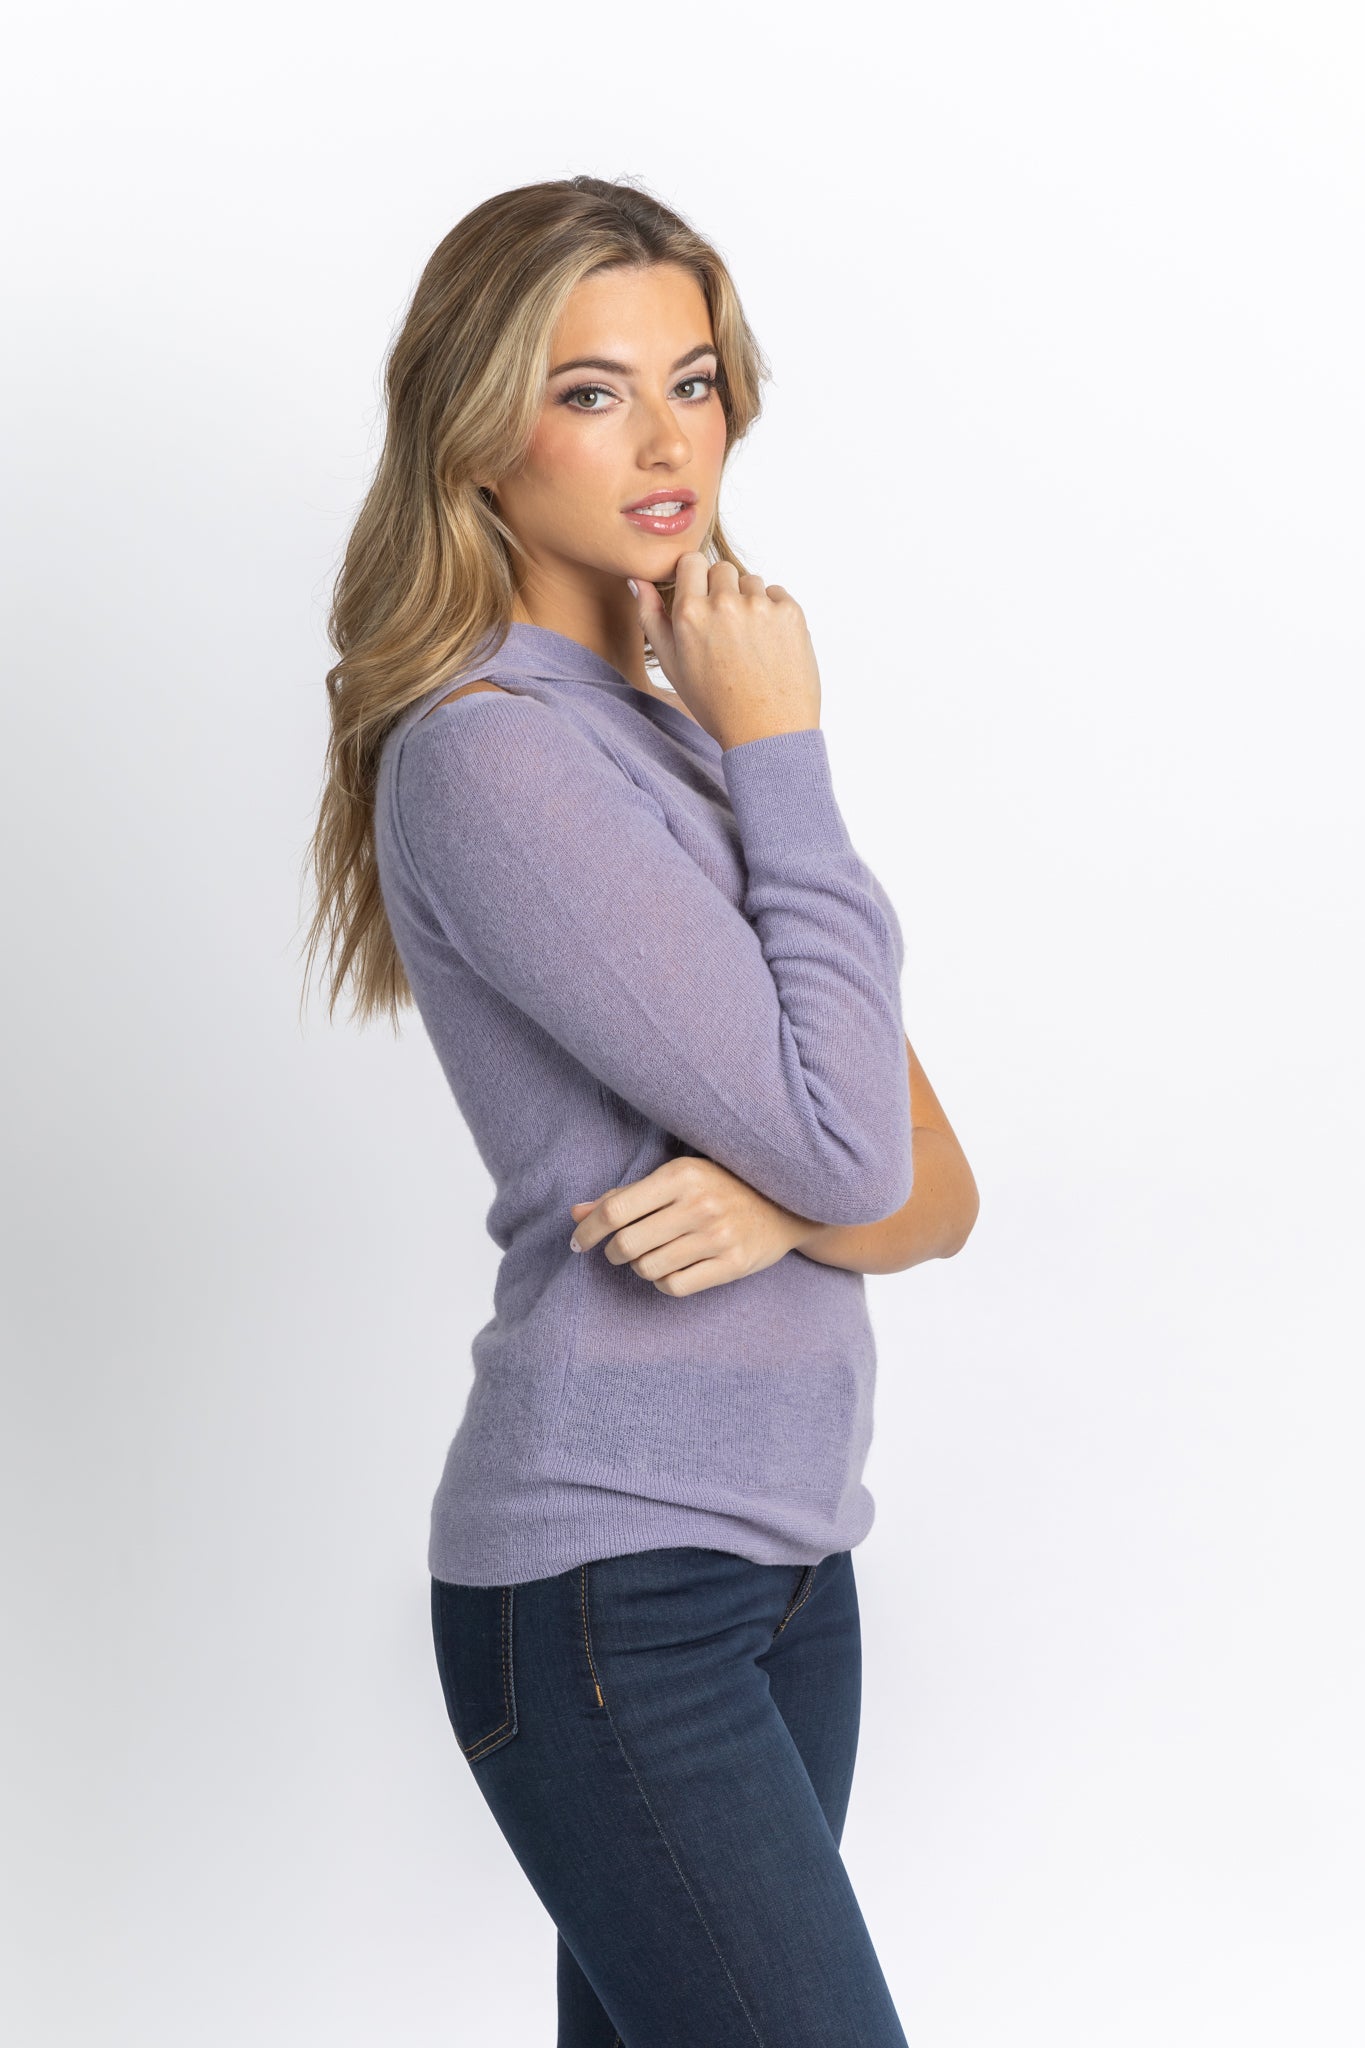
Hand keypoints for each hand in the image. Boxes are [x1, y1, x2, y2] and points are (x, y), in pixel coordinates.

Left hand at [568, 1154, 809, 1295]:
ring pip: (647, 1269)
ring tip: (649, 1256)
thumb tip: (575, 1213)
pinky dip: (663, 1282)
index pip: (615, 1210)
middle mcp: (699, 1205)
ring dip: (638, 1267)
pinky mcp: (733, 1265)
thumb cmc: (722, 1185)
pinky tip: (670, 1269)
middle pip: (626, 1244)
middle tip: (617, 1250)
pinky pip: (674, 1286)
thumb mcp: (676, 1178)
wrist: (788, 1203)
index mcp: (681, 1176)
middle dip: (612, 1252)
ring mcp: (718, 1237)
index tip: (577, 1242)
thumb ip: (625, 1195)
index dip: (587, 1230)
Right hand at [629, 552, 822, 749]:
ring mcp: (761, 606)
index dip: (696, 578)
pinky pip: (778, 595)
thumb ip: (652, 618)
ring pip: (752, 582)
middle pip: (722, 570)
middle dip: (723, 591)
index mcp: (690, 613)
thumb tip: (637, 581)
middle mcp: (725, 603)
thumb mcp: (673, 665)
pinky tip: (769, 646)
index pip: (691, 561)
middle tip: (727, 631)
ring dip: (750, 602)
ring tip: (749, 643)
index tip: (702, 598)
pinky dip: (775, 613)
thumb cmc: (716, 704)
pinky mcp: (791, 612)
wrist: (766, 732)